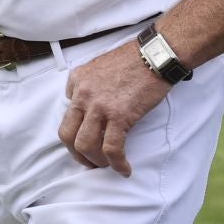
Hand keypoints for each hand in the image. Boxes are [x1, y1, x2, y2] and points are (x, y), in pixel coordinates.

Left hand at [57, 42, 171, 176]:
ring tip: (106, 165)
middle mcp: (83, 94)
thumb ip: (90, 84)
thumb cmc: (135, 58)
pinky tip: (124, 169)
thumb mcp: (100, 65)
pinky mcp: (119, 116)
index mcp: (77, 81)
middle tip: (89, 161)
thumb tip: (93, 104)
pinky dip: (117, 163)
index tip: (88, 139)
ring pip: (84, 145)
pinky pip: (111, 148)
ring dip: (94, 161)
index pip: (67, 113)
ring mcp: (99, 106)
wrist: (156, 55)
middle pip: (67, 134)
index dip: (76, 131)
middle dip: (77, 153)